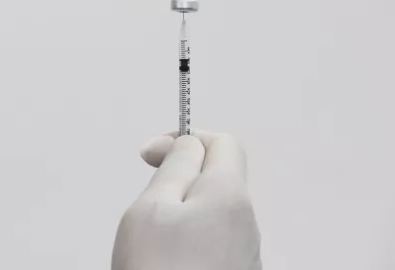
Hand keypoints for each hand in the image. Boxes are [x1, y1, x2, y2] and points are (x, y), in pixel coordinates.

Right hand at [112, 130, 261, 269]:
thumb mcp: (153, 205)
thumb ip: (176, 164)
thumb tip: (188, 143)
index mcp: (229, 196)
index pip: (222, 142)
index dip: (184, 138)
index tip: (152, 155)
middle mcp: (247, 224)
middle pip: (217, 179)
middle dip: (179, 182)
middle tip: (148, 205)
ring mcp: (244, 255)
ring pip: (212, 214)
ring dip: (182, 216)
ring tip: (154, 243)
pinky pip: (212, 246)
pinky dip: (187, 245)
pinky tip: (166, 264)